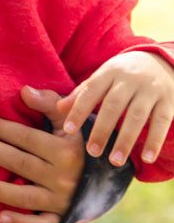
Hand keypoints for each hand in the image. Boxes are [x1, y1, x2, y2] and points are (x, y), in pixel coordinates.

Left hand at [0, 86, 84, 222]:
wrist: (107, 178)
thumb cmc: (77, 141)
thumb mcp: (69, 121)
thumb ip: (48, 103)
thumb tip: (24, 90)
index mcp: (66, 151)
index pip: (26, 138)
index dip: (1, 128)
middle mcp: (63, 177)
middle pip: (21, 163)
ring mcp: (61, 201)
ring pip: (26, 197)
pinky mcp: (61, 219)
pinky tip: (0, 218)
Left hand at [58, 51, 173, 165]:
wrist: (160, 60)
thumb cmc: (123, 74)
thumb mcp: (103, 76)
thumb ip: (83, 92)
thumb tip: (59, 108)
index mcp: (109, 71)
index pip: (91, 91)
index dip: (79, 110)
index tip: (68, 130)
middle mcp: (130, 79)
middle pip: (113, 106)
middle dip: (102, 130)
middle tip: (92, 152)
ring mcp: (151, 89)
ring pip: (137, 116)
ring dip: (125, 140)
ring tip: (114, 161)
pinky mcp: (169, 101)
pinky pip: (161, 122)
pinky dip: (154, 141)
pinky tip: (146, 158)